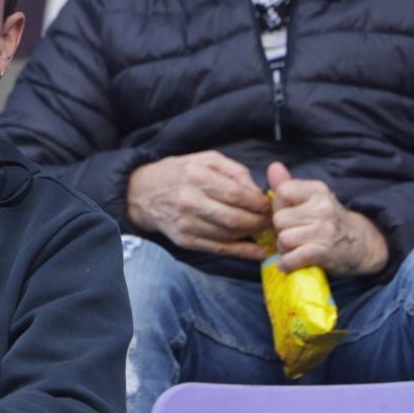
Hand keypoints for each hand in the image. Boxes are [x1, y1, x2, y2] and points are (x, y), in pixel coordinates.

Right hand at [125, 151, 271, 259]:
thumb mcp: (206, 160)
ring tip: (263, 229)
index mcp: (196, 175)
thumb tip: (258, 190)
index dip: (258, 202)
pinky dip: (241, 252)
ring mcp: (185, 223)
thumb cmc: (180, 173)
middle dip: (259, 221)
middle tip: (270, 220)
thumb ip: (234, 170)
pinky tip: (257, 251)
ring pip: (228, 234)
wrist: (142, 193)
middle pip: (234, 217)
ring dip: (252, 235)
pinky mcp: (184, 240)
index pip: (236, 193)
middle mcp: (189, 200)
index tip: (269, 204)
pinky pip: (218, 249)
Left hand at [267, 161, 387, 275]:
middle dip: (281, 231)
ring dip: (284, 249)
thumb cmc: (330, 221)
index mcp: (318, 190)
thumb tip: (273, 166)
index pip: (282, 192)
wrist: (362, 245)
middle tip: (293, 236)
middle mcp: (322, 207)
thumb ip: (289, 185)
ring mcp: (324, 229)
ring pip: (283, 239)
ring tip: (295, 249)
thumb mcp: (313, 199)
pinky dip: (287, 264)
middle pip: (279, 219)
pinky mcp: (323, 251)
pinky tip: (292, 262)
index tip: (288, 216)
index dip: (278, 207)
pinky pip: (290, 258)